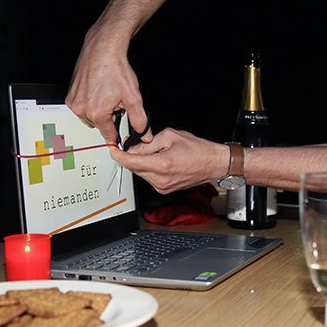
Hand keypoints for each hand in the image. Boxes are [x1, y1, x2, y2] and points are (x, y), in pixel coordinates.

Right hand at [65, 24, 150, 143]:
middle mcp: (82, 109)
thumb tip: (144, 134)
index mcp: (96, 113)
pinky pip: (82, 107)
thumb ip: (139, 119)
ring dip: (99, 110)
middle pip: (99, 125)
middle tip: (116, 102)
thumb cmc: (116, 69)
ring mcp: (74, 102)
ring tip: (107, 94)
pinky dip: (90, 102)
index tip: (121, 134)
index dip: (118, 133)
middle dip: (109, 117)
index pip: (109, 135)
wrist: (103, 49)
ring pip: (90, 116)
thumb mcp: (133, 97)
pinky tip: (98, 90)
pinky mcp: (70, 95)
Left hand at [109, 128, 227, 193]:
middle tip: (137, 145)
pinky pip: (149, 178)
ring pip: (141, 173)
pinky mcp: (165, 190)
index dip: (118, 155)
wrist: (213, 164)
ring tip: (157, 153)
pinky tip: (161, 161)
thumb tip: (134, 148)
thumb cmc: (198, 150)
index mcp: (162, 165)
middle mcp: (161, 179)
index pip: (131, 162)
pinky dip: (149, 169)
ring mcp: (163, 187)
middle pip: (134, 168)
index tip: (112, 149)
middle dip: (132, 156)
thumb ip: (149, 142)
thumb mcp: (171, 136)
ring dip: (142, 163)